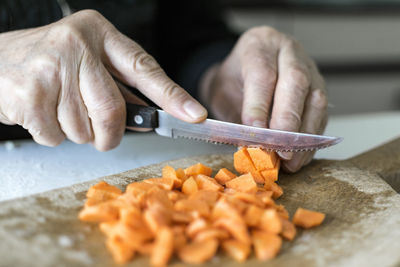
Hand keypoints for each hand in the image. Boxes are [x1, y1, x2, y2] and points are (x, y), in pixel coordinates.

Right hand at [0, 10, 206, 150]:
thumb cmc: (52, 63)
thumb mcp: (89, 62)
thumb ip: (121, 88)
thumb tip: (152, 118)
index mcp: (100, 34)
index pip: (145, 68)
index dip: (173, 96)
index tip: (195, 115)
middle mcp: (77, 44)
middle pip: (113, 111)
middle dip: (109, 135)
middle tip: (102, 135)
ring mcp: (50, 67)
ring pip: (84, 129)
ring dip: (77, 132)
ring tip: (60, 110)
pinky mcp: (28, 93)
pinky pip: (56, 136)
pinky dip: (53, 135)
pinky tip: (41, 113)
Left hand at [199, 26, 327, 171]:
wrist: (242, 70)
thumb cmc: (232, 81)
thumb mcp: (222, 92)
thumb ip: (235, 114)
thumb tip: (250, 144)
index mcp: (259, 45)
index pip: (262, 74)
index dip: (259, 106)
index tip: (255, 133)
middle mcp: (288, 52)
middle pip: (296, 82)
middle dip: (288, 120)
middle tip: (279, 149)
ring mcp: (309, 68)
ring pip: (316, 98)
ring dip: (304, 134)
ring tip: (291, 160)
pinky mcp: (319, 88)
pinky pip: (322, 113)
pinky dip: (312, 138)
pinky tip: (301, 156)